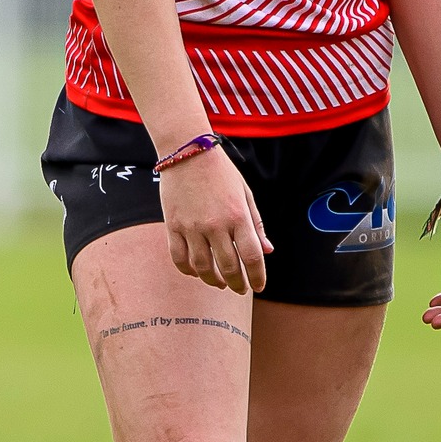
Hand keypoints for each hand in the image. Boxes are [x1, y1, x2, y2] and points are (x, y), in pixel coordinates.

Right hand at [158, 147, 271, 293]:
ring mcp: (192, 226)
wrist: (189, 152)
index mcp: (238, 216)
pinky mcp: (173, 226)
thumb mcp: (245, 194)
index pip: (252, 256)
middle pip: (229, 267)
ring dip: (214, 281)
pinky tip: (197, 272)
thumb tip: (267, 251)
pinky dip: (189, 271)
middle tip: (240, 289)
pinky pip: (179, 258)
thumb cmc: (222, 172)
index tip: (259, 287)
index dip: (258, 276)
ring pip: (203, 268)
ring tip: (220, 282)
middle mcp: (215, 224)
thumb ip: (256, 224)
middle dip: (238, 284)